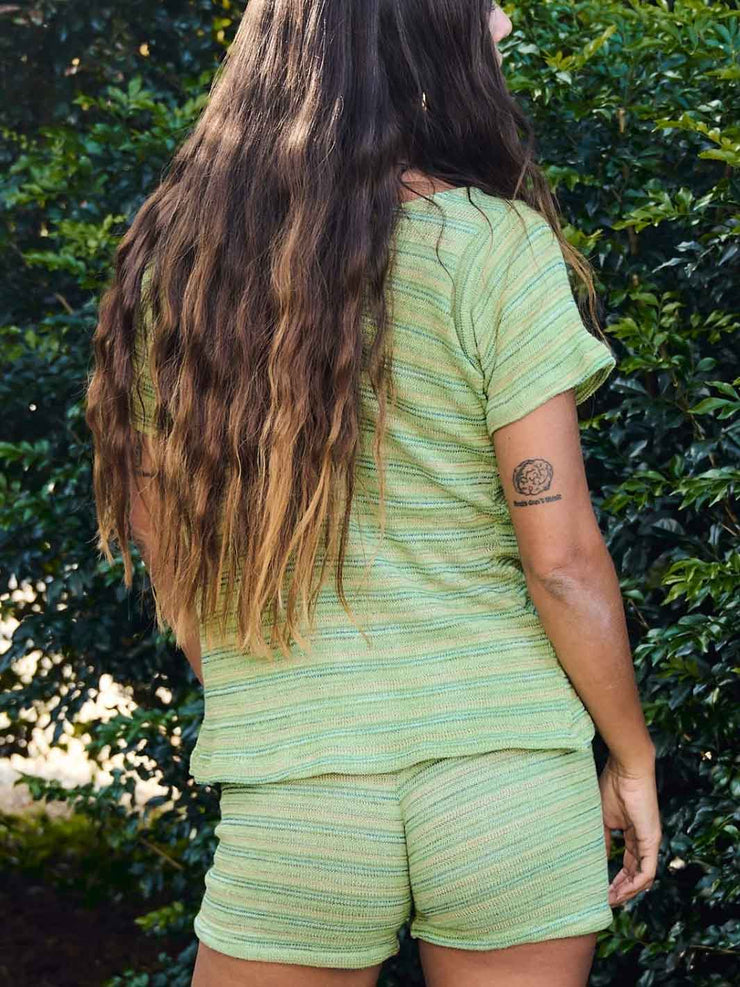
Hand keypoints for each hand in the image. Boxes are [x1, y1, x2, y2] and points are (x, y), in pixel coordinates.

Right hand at [598, 753, 661, 906]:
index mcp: (633, 833)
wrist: (626, 769)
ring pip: (643, 876)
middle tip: (606, 901)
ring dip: (628, 891)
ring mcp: (650, 841)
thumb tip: (598, 857)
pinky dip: (635, 883)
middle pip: (636, 874)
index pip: (628, 863)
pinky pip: (647, 870)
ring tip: (612, 900)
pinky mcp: (652, 840)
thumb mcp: (603, 817)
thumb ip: (603, 838)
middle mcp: (645, 840)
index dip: (616, 879)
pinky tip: (622, 891)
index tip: (602, 889)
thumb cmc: (613, 785)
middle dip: (622, 890)